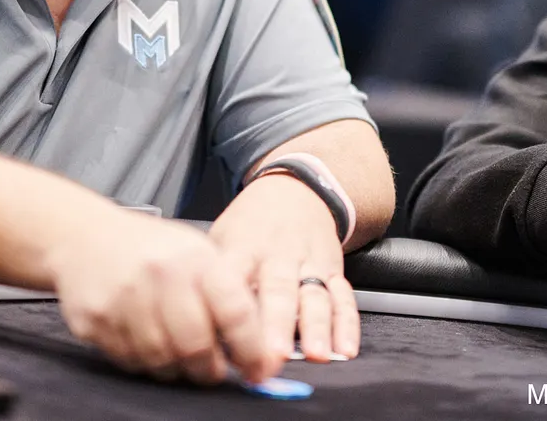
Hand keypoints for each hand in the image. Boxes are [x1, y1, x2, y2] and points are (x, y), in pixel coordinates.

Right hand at [50, 210, 277, 385]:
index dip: (252, 348)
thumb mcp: (195, 253)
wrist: (83, 236)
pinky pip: (130, 361)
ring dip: (178, 369)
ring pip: (162, 361)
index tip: (259, 368)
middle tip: (216, 371)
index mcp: (193, 258)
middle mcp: (159, 277)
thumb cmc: (148, 249)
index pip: (235, 312)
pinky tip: (148, 343)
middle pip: (197, 347)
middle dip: (211, 370)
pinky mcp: (95, 320)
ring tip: (180, 354)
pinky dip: (146, 363)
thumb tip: (259, 343)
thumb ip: (226, 293)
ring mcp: (124, 299)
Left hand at [210, 173, 356, 363]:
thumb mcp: (221, 238)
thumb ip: (213, 280)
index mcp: (242, 247)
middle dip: (277, 324)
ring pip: (315, 295)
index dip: (230, 309)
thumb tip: (200, 330)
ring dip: (317, 328)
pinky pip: (343, 297)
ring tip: (317, 355)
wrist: (295, 189)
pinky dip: (347, 324)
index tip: (230, 342)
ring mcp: (308, 262)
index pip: (231, 277)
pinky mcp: (333, 269)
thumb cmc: (250, 225)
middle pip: (278, 289)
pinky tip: (346, 348)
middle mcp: (277, 254)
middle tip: (274, 356)